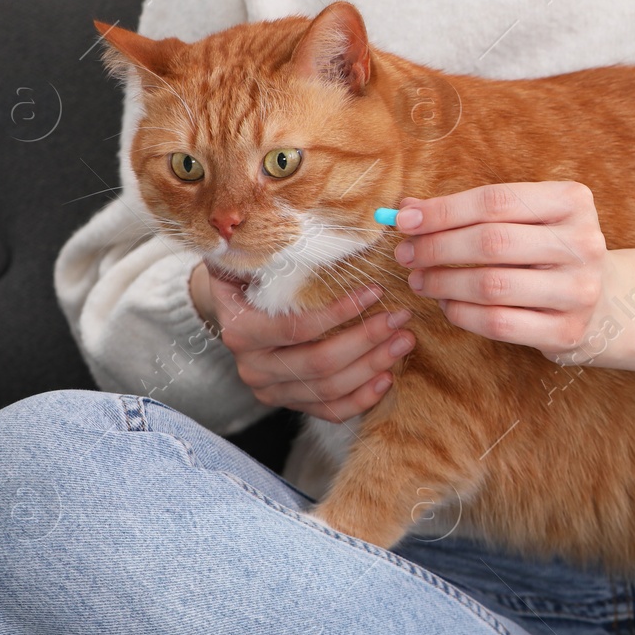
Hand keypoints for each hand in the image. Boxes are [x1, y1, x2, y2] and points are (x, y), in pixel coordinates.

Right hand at [189, 262, 414, 422]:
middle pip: (319, 362)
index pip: (297, 327)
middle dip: (366, 340)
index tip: (376, 291)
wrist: (230, 311)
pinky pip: (328, 411)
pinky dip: (361, 399)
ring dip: (373, 366)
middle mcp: (253, 367)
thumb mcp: (251, 259)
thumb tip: (298, 223)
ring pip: (329, 389)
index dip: (340, 312)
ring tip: (404, 342)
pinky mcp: (288, 404)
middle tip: (401, 319)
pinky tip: (387, 378)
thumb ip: (268, 250)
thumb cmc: (250, 278)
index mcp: (241, 329)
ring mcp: (270, 390)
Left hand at [392, 182, 634, 374]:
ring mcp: (580, 290)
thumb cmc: (546, 252)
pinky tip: (447, 304)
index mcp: (573, 201)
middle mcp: (584, 243)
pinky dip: (462, 313)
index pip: (495, 201)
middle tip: (406, 254)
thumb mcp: (523, 219)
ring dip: (444, 282)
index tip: (405, 220)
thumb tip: (406, 209)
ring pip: (491, 285)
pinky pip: (499, 323)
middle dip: (437, 248)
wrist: (604, 302)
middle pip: (491, 242)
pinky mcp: (568, 331)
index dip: (443, 211)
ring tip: (420, 280)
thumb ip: (469, 211)